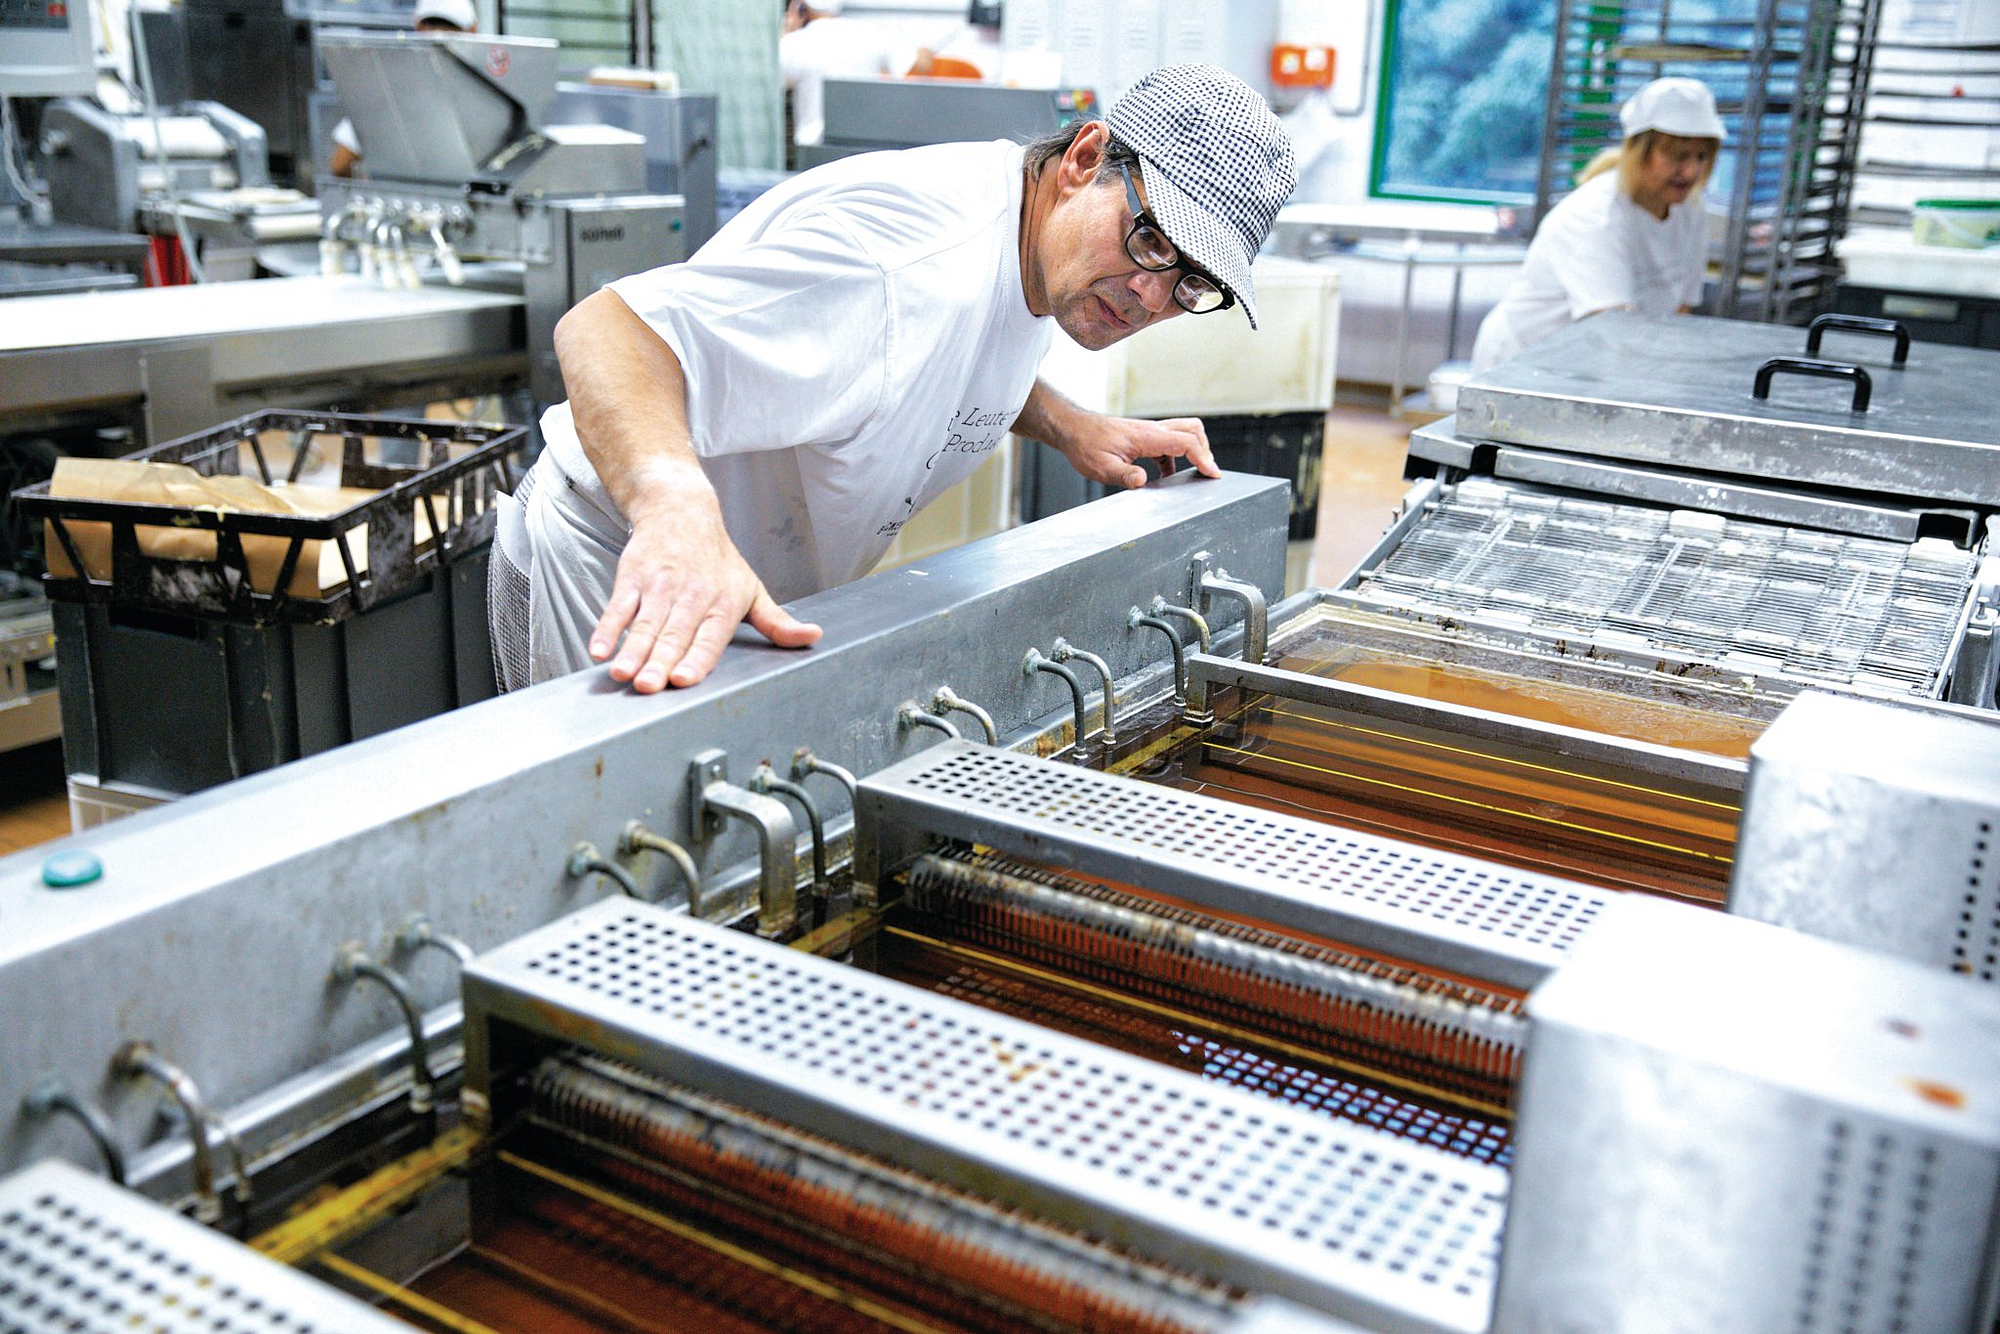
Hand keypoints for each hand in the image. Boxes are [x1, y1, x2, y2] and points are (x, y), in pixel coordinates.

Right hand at [590, 486, 820, 691]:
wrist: (681, 511)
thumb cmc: (718, 560)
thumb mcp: (753, 589)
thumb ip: (778, 621)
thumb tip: (813, 637)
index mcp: (722, 604)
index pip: (709, 637)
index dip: (697, 658)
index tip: (684, 679)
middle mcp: (691, 596)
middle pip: (674, 635)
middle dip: (660, 661)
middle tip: (650, 686)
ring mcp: (659, 587)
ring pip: (645, 625)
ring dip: (632, 651)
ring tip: (623, 675)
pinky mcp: (632, 578)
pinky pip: (618, 607)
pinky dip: (607, 628)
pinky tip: (599, 650)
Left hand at [1058, 414, 1218, 488]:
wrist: (1073, 429)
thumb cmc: (1085, 444)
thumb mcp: (1102, 467)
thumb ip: (1124, 475)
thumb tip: (1142, 481)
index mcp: (1146, 436)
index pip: (1185, 442)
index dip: (1203, 457)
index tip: (1212, 473)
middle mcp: (1152, 430)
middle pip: (1193, 430)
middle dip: (1206, 450)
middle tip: (1209, 472)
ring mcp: (1150, 431)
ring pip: (1184, 432)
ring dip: (1194, 450)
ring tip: (1195, 473)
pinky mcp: (1145, 436)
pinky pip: (1170, 442)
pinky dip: (1177, 457)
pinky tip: (1168, 475)